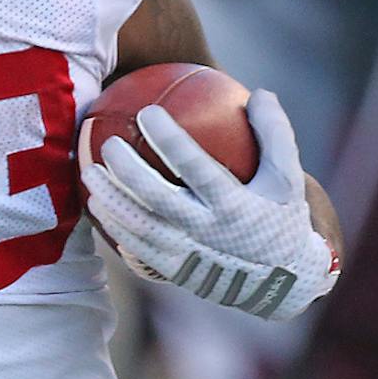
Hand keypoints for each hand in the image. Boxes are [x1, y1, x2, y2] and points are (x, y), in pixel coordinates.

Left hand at [79, 88, 337, 321]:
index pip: (196, 167)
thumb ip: (274, 134)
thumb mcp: (288, 178)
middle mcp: (207, 232)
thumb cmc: (281, 219)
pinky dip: (113, 227)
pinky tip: (97, 205)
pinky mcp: (174, 270)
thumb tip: (260, 92)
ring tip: (89, 172)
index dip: (170, 140)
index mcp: (234, 205)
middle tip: (108, 143)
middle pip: (157, 198)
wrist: (282, 285)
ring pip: (138, 226)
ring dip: (111, 199)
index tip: (148, 113)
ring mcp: (187, 254)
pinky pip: (135, 247)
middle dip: (127, 170)